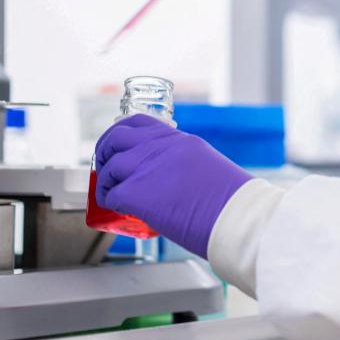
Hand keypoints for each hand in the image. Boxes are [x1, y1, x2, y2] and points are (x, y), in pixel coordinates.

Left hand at [94, 114, 251, 255]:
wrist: (235, 216)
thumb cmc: (230, 200)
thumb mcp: (206, 166)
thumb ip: (182, 163)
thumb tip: (166, 178)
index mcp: (179, 140)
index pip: (139, 123)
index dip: (121, 132)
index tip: (117, 145)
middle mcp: (160, 147)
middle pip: (116, 137)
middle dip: (104, 151)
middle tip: (104, 167)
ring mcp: (147, 167)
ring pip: (110, 166)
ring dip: (106, 180)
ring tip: (110, 193)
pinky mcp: (137, 193)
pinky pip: (111, 194)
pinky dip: (109, 201)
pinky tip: (118, 209)